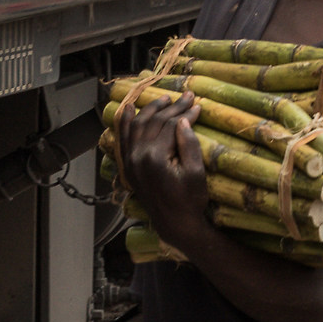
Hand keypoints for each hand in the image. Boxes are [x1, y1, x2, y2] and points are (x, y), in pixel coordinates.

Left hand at [115, 88, 209, 239]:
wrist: (175, 224)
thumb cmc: (190, 199)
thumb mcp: (195, 172)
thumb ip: (188, 144)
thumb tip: (183, 120)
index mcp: (154, 157)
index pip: (170, 125)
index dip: (185, 113)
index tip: (197, 104)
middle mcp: (138, 156)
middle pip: (155, 122)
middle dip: (172, 107)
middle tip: (187, 97)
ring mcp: (130, 161)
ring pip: (138, 126)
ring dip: (151, 110)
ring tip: (165, 99)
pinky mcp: (129, 166)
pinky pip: (125, 139)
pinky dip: (127, 123)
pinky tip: (130, 109)